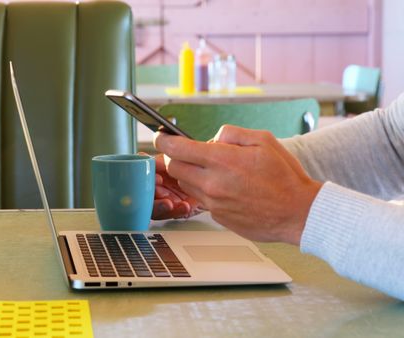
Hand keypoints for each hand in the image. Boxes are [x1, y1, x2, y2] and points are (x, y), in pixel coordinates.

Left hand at [153, 126, 322, 244]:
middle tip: (193, 153)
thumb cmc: (285, 177)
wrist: (298, 212)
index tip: (160, 137)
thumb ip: (231, 133)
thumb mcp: (263, 140)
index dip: (163, 140)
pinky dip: (207, 191)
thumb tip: (211, 138)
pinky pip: (201, 199)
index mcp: (222, 161)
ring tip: (216, 171)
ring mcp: (213, 203)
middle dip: (178, 157)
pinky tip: (228, 189)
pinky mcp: (217, 217)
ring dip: (192, 174)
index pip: (176, 148)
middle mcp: (212, 183)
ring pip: (185, 184)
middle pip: (174, 167)